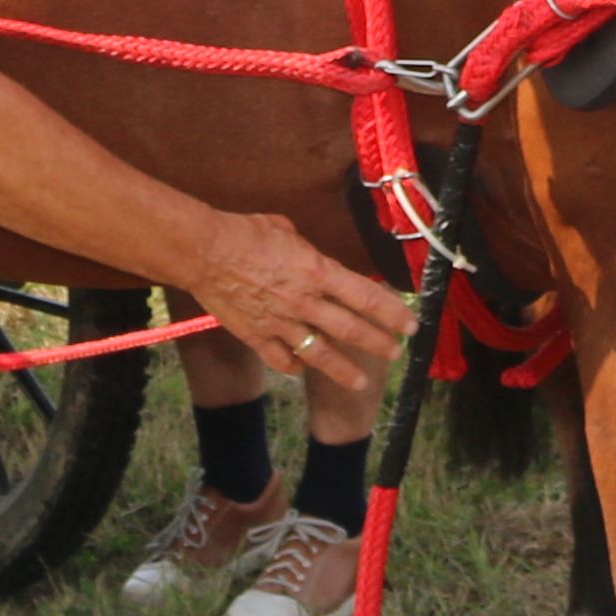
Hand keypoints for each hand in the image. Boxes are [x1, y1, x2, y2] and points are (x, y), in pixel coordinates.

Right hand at [162, 208, 410, 415]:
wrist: (205, 252)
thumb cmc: (247, 233)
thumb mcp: (289, 232)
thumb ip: (309, 255)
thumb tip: (317, 264)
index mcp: (318, 272)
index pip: (367, 297)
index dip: (392, 313)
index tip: (410, 325)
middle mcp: (305, 302)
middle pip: (351, 330)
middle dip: (378, 344)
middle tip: (395, 354)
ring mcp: (281, 323)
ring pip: (320, 354)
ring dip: (343, 371)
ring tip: (360, 383)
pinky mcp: (257, 336)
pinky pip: (281, 360)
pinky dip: (294, 367)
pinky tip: (302, 370)